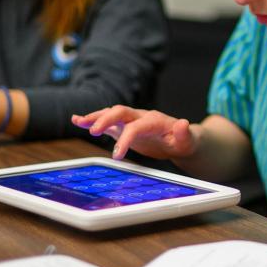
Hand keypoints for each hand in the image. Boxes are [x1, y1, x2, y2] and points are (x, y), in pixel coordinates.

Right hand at [71, 105, 194, 160]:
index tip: (117, 155)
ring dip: (95, 117)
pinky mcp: (124, 127)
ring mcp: (131, 120)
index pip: (136, 126)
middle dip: (106, 119)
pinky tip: (77, 121)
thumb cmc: (184, 141)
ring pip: (111, 114)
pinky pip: (107, 122)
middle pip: (120, 112)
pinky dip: (93, 120)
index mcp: (154, 121)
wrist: (180, 139)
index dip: (126, 139)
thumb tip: (183, 123)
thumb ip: (184, 133)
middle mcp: (140, 116)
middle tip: (94, 132)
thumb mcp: (188, 141)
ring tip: (79, 121)